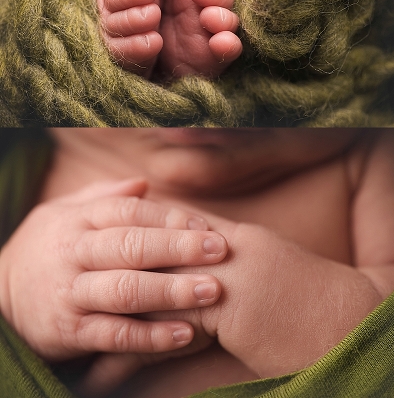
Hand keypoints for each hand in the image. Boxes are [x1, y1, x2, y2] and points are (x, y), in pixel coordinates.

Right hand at [0, 178, 227, 361]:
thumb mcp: (65, 213)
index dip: (171, 218)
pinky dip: (149, 336)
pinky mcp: (68, 331)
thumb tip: (144, 181)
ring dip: (172, 291)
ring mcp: (70, 293)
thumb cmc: (49, 249)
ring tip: (212, 291)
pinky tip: (185, 334)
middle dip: (179, 248)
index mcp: (79, 220)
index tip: (208, 226)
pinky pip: (113, 334)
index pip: (130, 213)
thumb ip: (105, 196)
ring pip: (124, 290)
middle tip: (221, 251)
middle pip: (131, 246)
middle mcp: (74, 253)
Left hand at [80, 214, 392, 393]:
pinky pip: (167, 326)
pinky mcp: (229, 308)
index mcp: (242, 237)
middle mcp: (231, 249)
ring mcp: (229, 275)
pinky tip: (110, 368)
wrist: (351, 320)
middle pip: (158, 242)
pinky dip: (134, 348)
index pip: (180, 221)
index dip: (142, 220)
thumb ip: (243, 258)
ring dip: (116, 308)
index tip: (109, 225)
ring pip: (155, 283)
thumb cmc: (318, 302)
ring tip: (85, 328)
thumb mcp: (278, 268)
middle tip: (82, 271)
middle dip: (117, 255)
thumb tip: (212, 260)